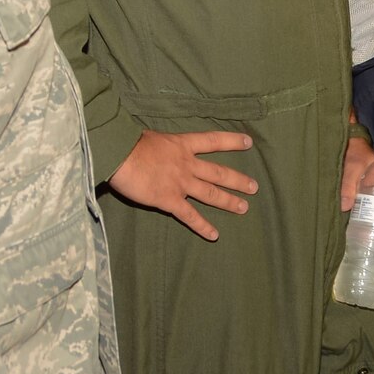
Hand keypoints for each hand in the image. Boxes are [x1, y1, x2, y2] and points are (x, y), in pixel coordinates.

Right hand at [107, 129, 257, 241]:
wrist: (119, 155)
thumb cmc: (130, 143)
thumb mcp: (153, 137)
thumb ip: (164, 147)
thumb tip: (161, 148)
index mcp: (182, 145)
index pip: (213, 141)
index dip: (231, 141)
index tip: (248, 142)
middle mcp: (187, 164)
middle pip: (218, 172)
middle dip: (237, 180)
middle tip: (254, 187)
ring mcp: (180, 183)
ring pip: (211, 193)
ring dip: (229, 201)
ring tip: (244, 208)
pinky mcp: (169, 200)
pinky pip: (190, 216)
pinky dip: (203, 226)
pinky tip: (214, 235)